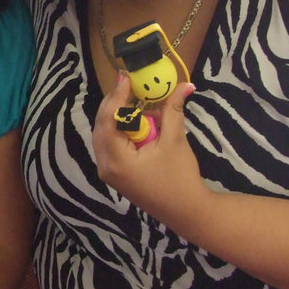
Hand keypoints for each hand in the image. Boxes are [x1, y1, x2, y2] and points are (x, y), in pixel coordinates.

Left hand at [94, 73, 202, 223]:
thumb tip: (184, 85)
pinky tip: (135, 118)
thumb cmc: (180, 178)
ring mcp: (108, 172)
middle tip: (127, 83)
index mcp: (115, 160)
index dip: (116, 96)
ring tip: (132, 97)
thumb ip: (172, 110)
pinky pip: (111, 144)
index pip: (108, 120)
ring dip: (117, 116)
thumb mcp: (175, 141)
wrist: (187, 211)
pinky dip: (121, 130)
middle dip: (114, 103)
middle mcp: (105, 166)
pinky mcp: (115, 173)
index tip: (125, 77)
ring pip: (105, 134)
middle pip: (102, 126)